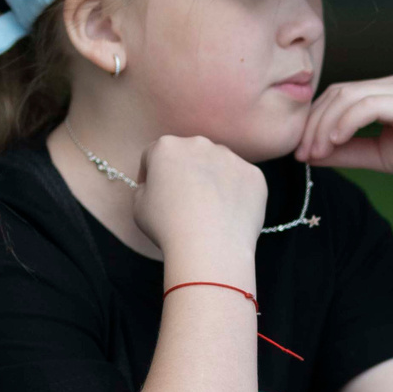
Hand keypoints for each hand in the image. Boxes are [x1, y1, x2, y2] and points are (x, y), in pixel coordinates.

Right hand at [133, 135, 267, 281]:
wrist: (209, 248)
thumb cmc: (168, 227)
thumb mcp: (138, 207)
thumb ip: (145, 188)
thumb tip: (154, 187)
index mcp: (167, 147)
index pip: (156, 155)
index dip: (152, 174)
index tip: (156, 191)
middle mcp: (200, 144)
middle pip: (191, 156)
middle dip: (187, 173)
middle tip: (186, 202)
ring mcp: (231, 158)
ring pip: (219, 166)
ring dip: (214, 181)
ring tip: (211, 212)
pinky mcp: (254, 175)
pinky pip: (242, 182)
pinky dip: (237, 195)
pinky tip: (229, 215)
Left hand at [294, 73, 392, 197]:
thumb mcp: (383, 155)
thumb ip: (350, 150)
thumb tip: (313, 153)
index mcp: (391, 91)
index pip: (341, 96)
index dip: (315, 121)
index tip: (301, 152)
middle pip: (339, 92)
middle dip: (313, 123)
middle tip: (300, 154)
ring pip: (349, 97)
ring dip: (324, 125)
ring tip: (314, 153)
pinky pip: (368, 106)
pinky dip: (346, 122)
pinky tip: (334, 142)